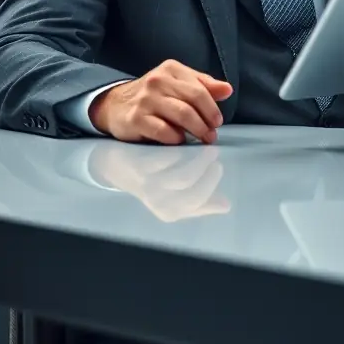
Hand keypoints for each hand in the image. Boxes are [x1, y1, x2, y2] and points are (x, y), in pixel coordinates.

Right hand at [89, 60, 232, 143]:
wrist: (114, 105)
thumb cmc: (153, 96)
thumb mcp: (177, 84)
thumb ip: (202, 85)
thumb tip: (227, 90)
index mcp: (170, 69)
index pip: (200, 88)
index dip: (212, 107)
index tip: (217, 121)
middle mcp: (157, 81)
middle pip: (193, 102)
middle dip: (207, 121)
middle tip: (212, 134)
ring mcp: (145, 100)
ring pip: (182, 116)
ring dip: (197, 130)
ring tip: (203, 139)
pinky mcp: (135, 118)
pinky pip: (163, 131)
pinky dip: (176, 138)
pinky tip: (179, 140)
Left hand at [90, 143, 229, 221]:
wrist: (118, 166)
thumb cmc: (156, 179)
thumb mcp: (177, 195)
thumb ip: (202, 200)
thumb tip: (225, 205)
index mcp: (169, 210)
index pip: (195, 202)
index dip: (209, 184)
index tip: (218, 166)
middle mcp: (156, 199)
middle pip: (186, 186)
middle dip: (204, 167)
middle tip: (213, 150)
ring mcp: (145, 181)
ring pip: (175, 172)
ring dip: (193, 157)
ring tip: (202, 140)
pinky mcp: (137, 162)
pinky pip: (160, 156)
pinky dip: (175, 144)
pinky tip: (183, 133)